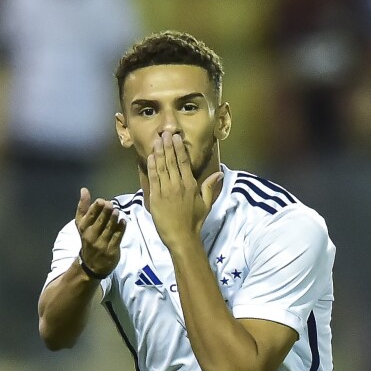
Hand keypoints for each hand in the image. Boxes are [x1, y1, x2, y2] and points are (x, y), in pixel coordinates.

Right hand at [75, 188, 124, 276]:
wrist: (92, 264)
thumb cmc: (89, 238)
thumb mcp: (82, 224)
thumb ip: (84, 207)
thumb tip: (84, 189)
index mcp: (83, 227)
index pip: (88, 216)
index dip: (95, 208)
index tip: (101, 200)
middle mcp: (90, 235)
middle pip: (98, 222)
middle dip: (104, 212)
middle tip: (111, 204)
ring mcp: (101, 243)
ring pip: (108, 229)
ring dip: (113, 219)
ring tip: (116, 210)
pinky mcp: (111, 250)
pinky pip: (117, 237)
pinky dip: (121, 229)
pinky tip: (124, 221)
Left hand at [146, 131, 222, 248]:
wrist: (182, 236)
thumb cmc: (195, 221)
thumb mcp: (206, 204)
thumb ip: (210, 187)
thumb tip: (220, 173)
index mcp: (191, 185)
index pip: (184, 162)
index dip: (178, 149)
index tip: (175, 138)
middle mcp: (178, 185)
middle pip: (171, 161)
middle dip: (167, 146)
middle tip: (164, 133)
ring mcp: (166, 190)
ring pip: (161, 167)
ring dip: (158, 153)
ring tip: (156, 140)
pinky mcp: (155, 197)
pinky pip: (153, 178)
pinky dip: (151, 166)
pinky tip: (150, 156)